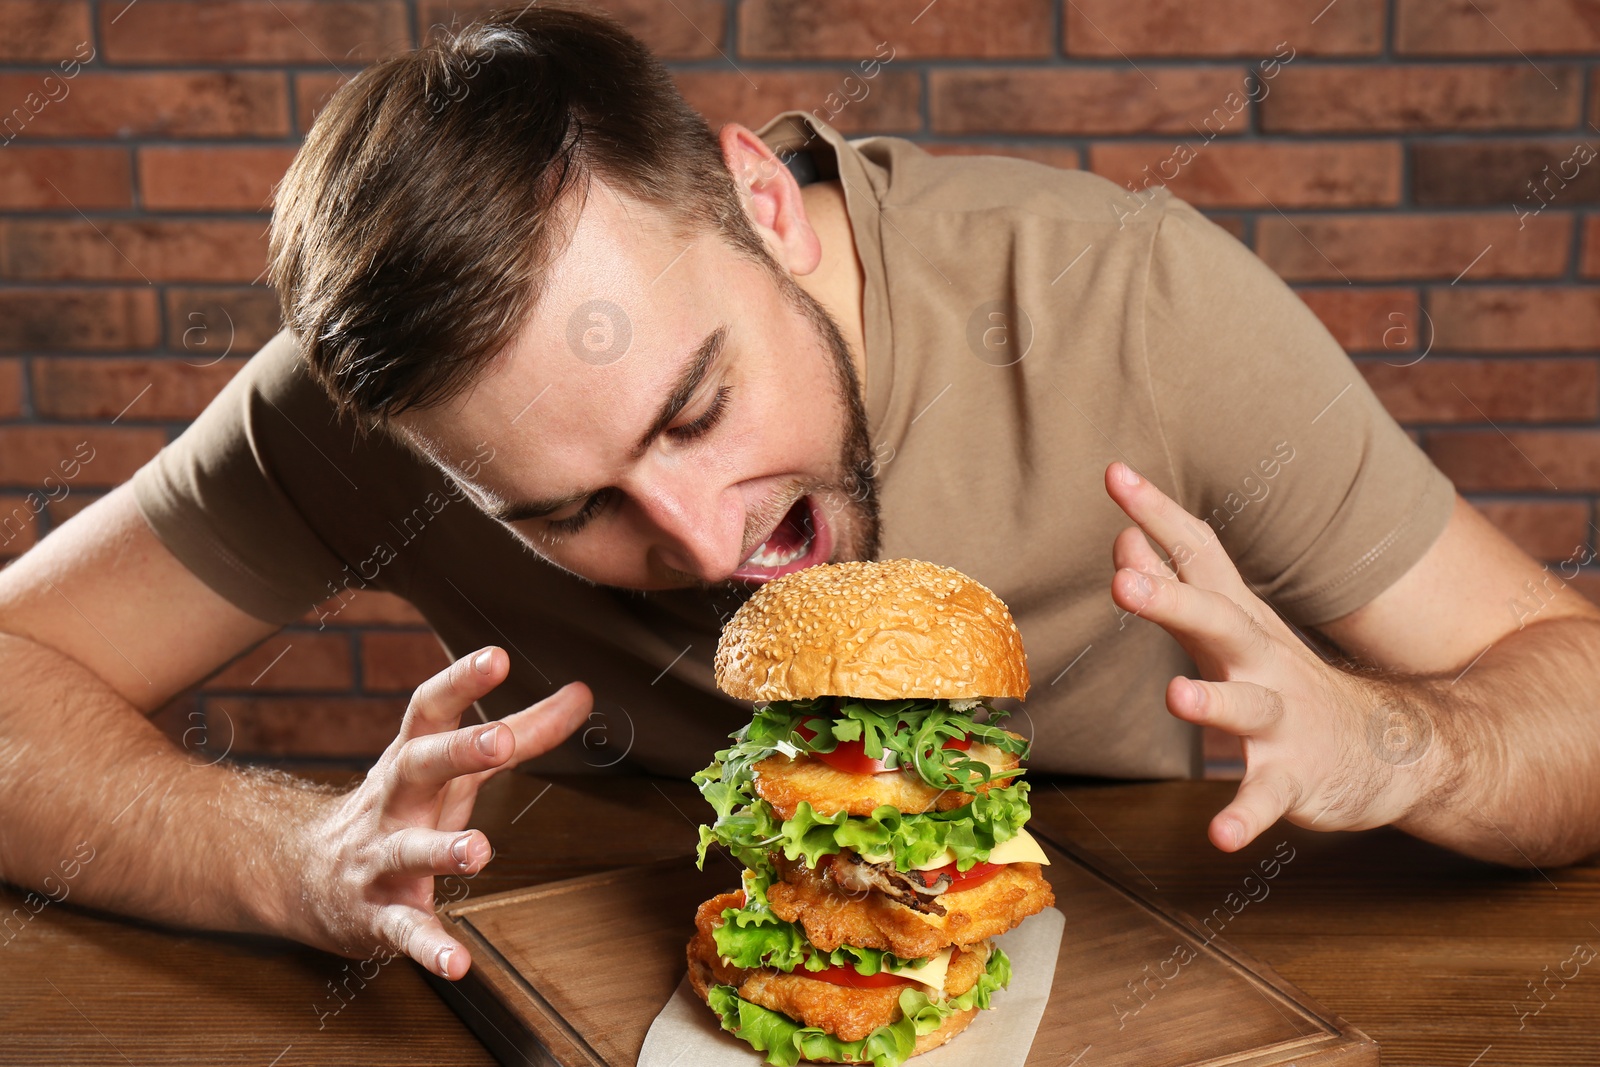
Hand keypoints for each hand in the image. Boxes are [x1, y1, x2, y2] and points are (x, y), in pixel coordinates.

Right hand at [288, 646, 590, 977]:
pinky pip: (402, 931)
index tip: (495, 656)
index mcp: (411, 759)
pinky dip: (428, 948)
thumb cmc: (398, 808)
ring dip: (441, 850)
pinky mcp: (376, 915)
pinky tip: (456, 963)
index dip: (461, 681)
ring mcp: (379, 858)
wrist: (299, 875)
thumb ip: (522, 731)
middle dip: (456, 750)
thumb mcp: (456, 767)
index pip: (431, 709)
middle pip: (417, 766)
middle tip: (498, 739)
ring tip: (477, 852)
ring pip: (405, 850)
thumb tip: (582, 695)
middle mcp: (391, 802)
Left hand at [1102, 461, 1432, 851]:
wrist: (1390, 749)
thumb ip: (1177, 587)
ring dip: (1212, 701)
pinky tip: (1220, 838)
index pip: (1198, 555)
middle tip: (1121, 580)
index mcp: (1238, 621)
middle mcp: (1260, 660)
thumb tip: (1124, 543)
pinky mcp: (1296, 777)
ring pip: (1246, 706)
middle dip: (1171, 599)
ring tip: (1177, 697)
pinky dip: (1245, 816)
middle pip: (1216, 620)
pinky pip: (1266, 797)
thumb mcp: (1231, 629)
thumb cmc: (1284, 680)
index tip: (1115, 472)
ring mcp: (1281, 719)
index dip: (1157, 516)